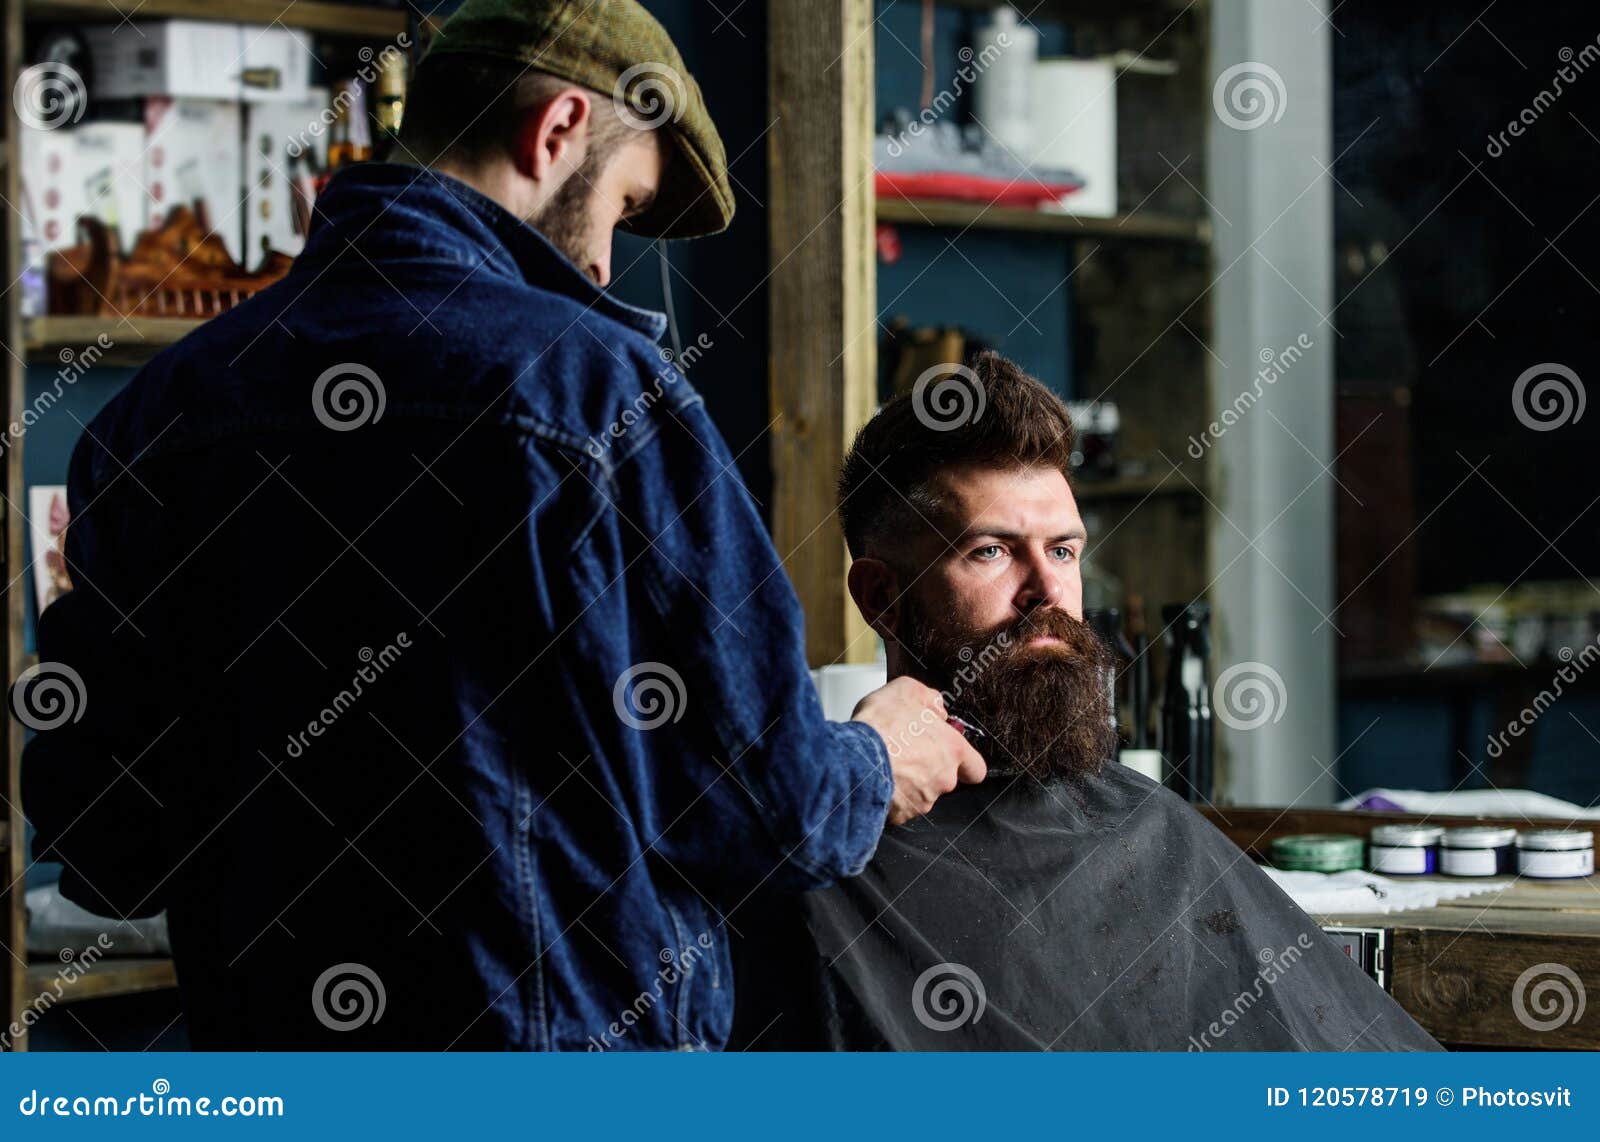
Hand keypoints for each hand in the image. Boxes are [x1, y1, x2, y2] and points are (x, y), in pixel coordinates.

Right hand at [851, 677, 986, 825]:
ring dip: (909, 782)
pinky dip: (892, 797)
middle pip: (945, 779)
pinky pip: (900, 807)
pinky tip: (878, 780)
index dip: (965, 764)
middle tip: (907, 752)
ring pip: (922, 793)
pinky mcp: (902, 815)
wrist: (854, 758)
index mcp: (952, 750)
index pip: (976, 768)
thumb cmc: (881, 726)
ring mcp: (923, 800)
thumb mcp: (907, 689)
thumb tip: (936, 708)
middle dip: (929, 769)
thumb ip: (929, 698)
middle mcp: (944, 778)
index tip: (951, 756)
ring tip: (888, 764)